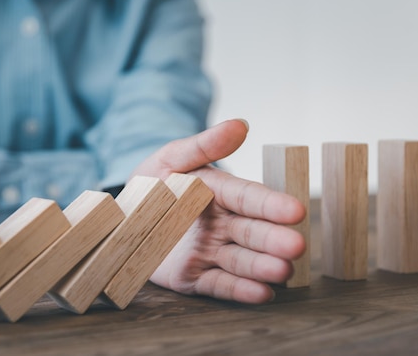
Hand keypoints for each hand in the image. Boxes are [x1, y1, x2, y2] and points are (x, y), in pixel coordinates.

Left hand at [131, 119, 305, 303]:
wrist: (120, 219)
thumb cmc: (151, 184)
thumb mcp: (170, 159)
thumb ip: (204, 146)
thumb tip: (240, 124)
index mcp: (219, 192)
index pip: (247, 197)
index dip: (270, 204)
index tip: (296, 210)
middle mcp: (222, 224)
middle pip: (251, 232)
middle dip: (273, 239)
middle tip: (297, 246)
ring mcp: (210, 252)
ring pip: (240, 260)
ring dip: (262, 266)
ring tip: (283, 270)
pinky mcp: (195, 278)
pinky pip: (219, 285)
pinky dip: (240, 290)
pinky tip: (262, 293)